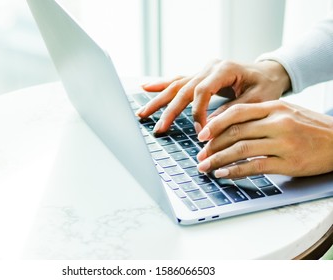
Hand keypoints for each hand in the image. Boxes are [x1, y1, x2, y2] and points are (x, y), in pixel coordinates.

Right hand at [137, 60, 290, 133]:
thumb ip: (232, 112)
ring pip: (176, 85)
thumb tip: (209, 128)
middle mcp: (210, 67)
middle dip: (169, 110)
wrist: (269, 73)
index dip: (197, 112)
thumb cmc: (266, 86)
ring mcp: (203, 70)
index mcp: (224, 69)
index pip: (201, 91)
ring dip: (158, 100)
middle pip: (183, 89)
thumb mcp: (257, 100)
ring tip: (142, 113)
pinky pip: (178, 81)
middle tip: (158, 128)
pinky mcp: (200, 75)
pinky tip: (146, 87)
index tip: (200, 131)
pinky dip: (162, 85)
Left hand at [196, 100, 332, 177]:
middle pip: (235, 132)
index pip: (236, 113)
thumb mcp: (287, 112)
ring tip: (205, 167)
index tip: (201, 135)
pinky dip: (235, 171)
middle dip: (212, 146)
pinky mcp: (289, 162)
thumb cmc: (310, 127)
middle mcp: (277, 122)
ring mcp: (284, 143)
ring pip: (241, 150)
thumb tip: (228, 127)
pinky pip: (255, 166)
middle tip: (199, 155)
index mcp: (274, 107)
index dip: (215, 124)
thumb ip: (260, 116)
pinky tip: (223, 174)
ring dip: (218, 160)